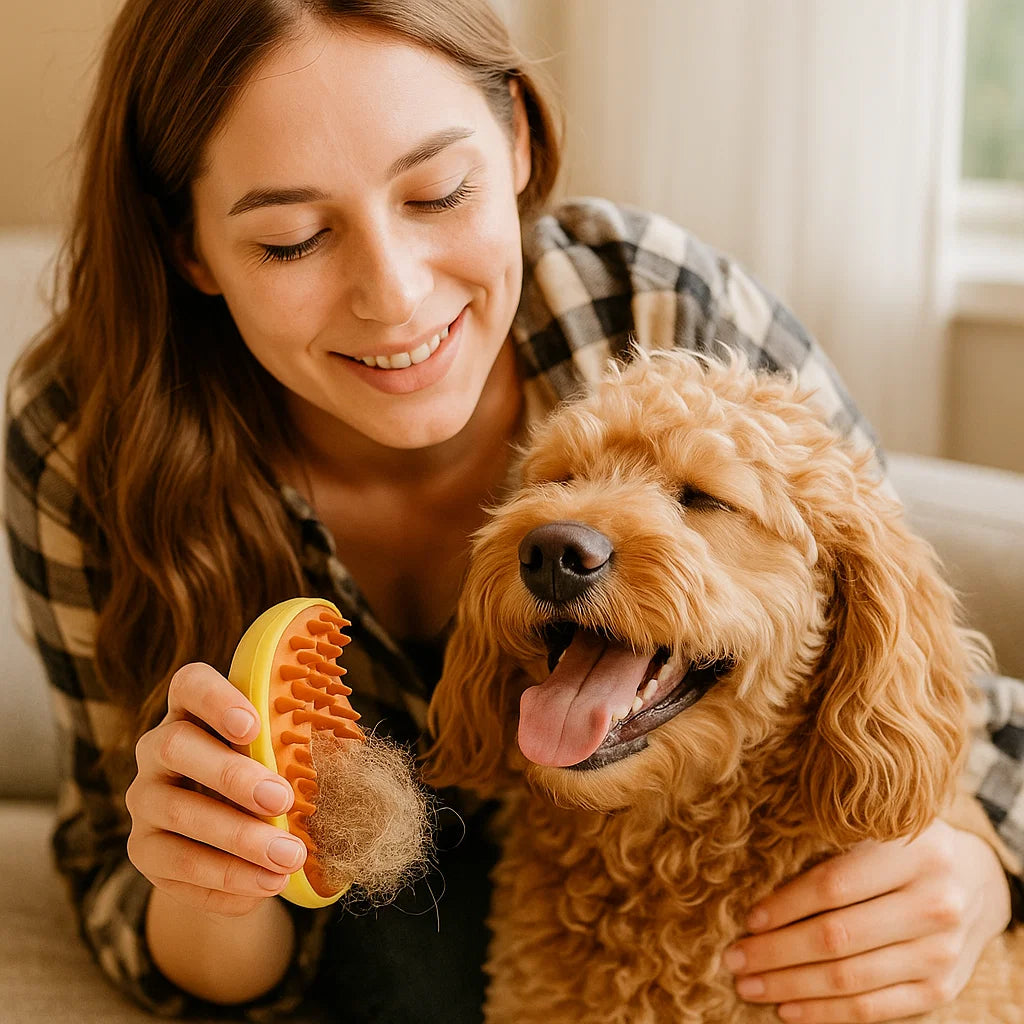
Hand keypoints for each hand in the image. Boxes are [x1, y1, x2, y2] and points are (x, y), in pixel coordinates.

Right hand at [126, 662, 306, 917]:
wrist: (230, 843)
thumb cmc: (269, 780)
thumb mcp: (282, 757)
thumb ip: (298, 749)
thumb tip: (348, 756)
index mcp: (193, 710)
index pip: (190, 685)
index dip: (216, 699)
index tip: (254, 726)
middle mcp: (157, 748)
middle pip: (177, 746)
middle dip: (232, 775)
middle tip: (283, 800)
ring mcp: (144, 799)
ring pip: (178, 812)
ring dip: (238, 838)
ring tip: (290, 858)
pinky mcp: (143, 850)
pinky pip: (177, 866)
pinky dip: (227, 880)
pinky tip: (267, 885)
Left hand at [724, 820, 1010, 1021]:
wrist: (977, 880)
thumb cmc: (904, 847)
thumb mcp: (878, 828)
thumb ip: (832, 846)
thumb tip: (757, 884)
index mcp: (914, 852)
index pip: (833, 886)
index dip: (785, 906)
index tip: (748, 920)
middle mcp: (934, 903)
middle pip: (837, 937)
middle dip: (776, 952)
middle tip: (735, 959)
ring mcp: (940, 951)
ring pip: (851, 979)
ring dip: (791, 986)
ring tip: (750, 986)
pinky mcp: (941, 988)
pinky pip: (875, 1009)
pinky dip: (826, 1013)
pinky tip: (789, 1008)